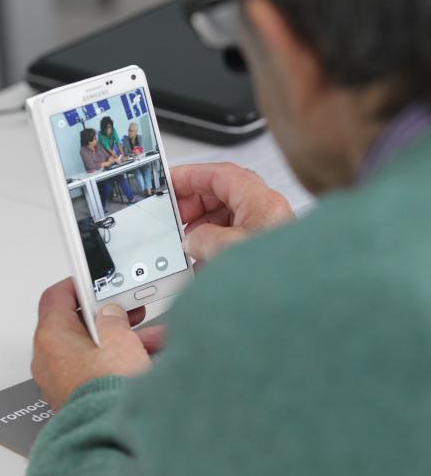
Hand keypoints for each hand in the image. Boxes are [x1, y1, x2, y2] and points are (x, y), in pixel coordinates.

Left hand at [31, 279, 164, 409]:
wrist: (111, 435)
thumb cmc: (106, 390)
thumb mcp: (119, 339)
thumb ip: (114, 318)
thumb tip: (110, 313)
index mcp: (52, 336)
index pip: (56, 297)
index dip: (77, 284)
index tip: (95, 280)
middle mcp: (51, 358)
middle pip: (79, 324)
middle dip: (110, 316)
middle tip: (128, 310)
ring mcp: (63, 380)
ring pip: (94, 347)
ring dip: (122, 340)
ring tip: (152, 337)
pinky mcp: (79, 396)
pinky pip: (99, 368)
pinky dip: (120, 360)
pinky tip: (148, 359)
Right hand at [172, 163, 293, 261]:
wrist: (305, 301)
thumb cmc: (282, 273)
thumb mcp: (229, 251)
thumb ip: (203, 238)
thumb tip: (191, 239)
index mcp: (261, 200)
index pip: (220, 174)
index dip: (191, 174)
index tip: (169, 181)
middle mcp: (266, 211)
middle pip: (221, 193)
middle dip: (194, 203)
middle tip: (175, 215)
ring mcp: (265, 229)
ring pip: (225, 215)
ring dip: (202, 225)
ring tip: (188, 240)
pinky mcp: (264, 248)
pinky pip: (232, 235)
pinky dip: (213, 242)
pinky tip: (203, 258)